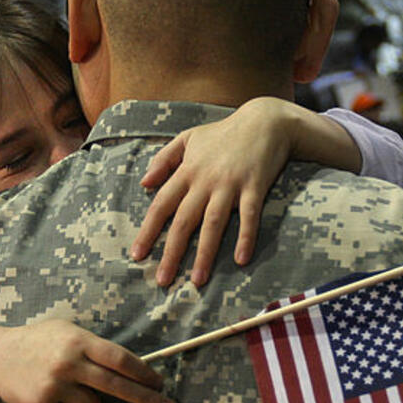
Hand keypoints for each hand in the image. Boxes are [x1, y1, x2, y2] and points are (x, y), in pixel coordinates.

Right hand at [0, 320, 174, 402]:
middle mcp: (69, 362)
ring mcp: (55, 385)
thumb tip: (134, 368)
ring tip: (66, 387)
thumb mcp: (67, 332)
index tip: (160, 384)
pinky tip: (50, 395)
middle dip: (146, 399)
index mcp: (79, 340)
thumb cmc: (40, 342)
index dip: (144, 373)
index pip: (120, 359)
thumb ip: (95, 347)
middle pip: (117, 386)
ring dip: (88, 401)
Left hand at [131, 96, 297, 286]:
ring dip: (205, 254)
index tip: (137, 255)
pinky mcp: (255, 186)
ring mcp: (230, 184)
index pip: (161, 205)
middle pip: (183, 221)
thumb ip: (164, 160)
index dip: (148, 231)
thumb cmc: (224, 133)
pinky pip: (249, 216)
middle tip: (163, 281)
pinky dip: (245, 237)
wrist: (264, 120)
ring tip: (197, 281)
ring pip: (213, 223)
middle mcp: (205, 180)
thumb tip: (144, 183)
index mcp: (187, 171)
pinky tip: (241, 259)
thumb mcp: (188, 138)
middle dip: (171, 252)